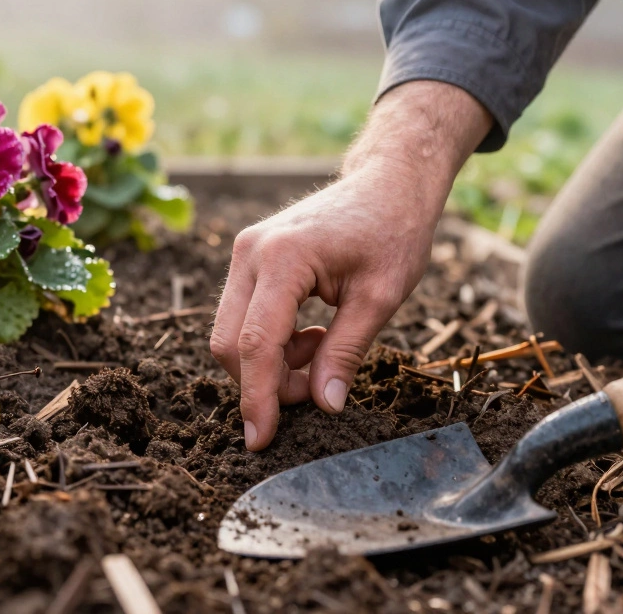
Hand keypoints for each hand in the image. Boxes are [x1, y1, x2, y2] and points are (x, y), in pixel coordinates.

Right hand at [210, 81, 490, 449]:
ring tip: (321, 354)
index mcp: (283, 258)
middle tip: (315, 392)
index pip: (256, 344)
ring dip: (270, 364)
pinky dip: (270, 343)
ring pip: (231, 333)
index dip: (258, 399)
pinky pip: (243, 317)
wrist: (388, 182)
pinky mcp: (249, 258)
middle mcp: (251, 253)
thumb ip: (345, 353)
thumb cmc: (393, 231)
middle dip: (264, 383)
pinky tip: (311, 336)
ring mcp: (245, 253)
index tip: (262, 441)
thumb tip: (324, 406)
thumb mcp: (380, 298)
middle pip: (230, 344)